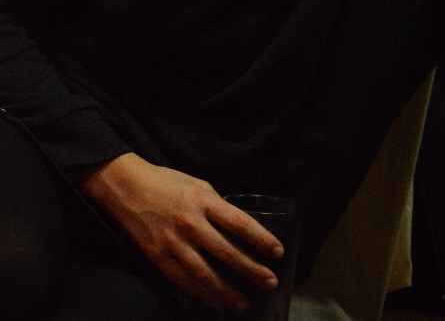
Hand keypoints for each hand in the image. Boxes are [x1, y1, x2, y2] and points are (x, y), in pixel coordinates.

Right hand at [77, 153, 283, 311]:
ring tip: (243, 303)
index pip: (240, 223)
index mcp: (203, 200)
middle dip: (251, 269)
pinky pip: (183, 280)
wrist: (126, 186)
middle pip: (227, 251)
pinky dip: (200, 294)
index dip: (261, 239)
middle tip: (270, 282)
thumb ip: (215, 204)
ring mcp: (173, 241)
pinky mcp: (158, 256)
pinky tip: (214, 302)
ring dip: (226, 291)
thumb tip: (233, 225)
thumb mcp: (196, 183)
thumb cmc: (165, 181)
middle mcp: (190, 222)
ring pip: (205, 273)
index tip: (277, 252)